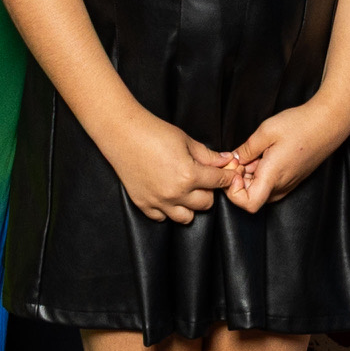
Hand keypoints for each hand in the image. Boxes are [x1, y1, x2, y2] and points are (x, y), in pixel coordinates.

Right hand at [105, 112, 241, 224]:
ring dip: (190, 205)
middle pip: (206, 203)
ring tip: (185, 191)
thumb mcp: (186, 140)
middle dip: (208, 191)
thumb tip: (226, 160)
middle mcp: (175, 193)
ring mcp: (158, 201)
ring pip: (186, 217)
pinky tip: (167, 196)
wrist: (122, 133)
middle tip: (203, 180)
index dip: (227, 176)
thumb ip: (208, 155)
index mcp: (189, 175)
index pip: (218, 182)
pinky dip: (167, 210)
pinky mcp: (143, 204)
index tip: (227, 174)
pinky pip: (162, 218)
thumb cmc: (153, 132)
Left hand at [221, 104, 348, 212]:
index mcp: (273, 177)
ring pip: (260, 190)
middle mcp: (281, 186)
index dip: (234, 193)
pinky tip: (264, 155)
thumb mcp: (266, 131)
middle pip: (251, 197)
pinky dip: (261, 173)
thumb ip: (246, 149)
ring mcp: (288, 184)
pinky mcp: (292, 179)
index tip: (235, 171)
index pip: (248, 205)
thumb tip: (233, 160)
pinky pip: (270, 184)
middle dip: (239, 179)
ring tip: (254, 154)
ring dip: (250, 176)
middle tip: (241, 157)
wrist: (328, 124)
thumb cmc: (300, 125)